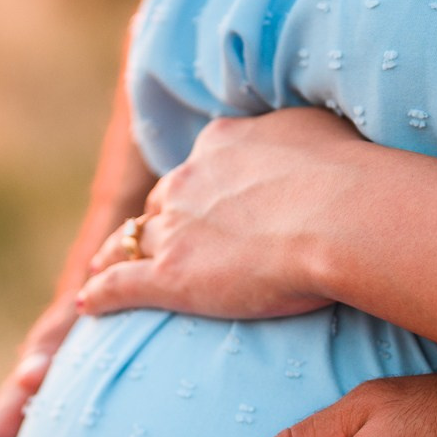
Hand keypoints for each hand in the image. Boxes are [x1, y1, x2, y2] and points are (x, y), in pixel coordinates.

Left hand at [76, 108, 368, 319]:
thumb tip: (301, 138)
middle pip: (160, 204)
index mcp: (221, 144)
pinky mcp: (171, 276)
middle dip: (155, 221)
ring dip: (117, 254)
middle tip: (149, 240)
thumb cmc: (349, 175)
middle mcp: (189, 181)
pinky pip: (120, 284)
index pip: (198, 169)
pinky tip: (87, 305)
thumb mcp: (319, 131)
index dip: (195, 189)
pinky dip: (100, 293)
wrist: (342, 216)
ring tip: (103, 269)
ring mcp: (176, 229)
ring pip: (132, 241)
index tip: (197, 203)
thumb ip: (294, 135)